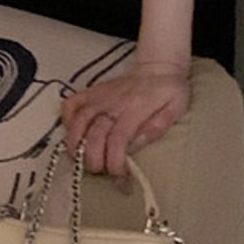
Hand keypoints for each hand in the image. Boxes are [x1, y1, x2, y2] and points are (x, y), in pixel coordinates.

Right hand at [60, 60, 190, 179]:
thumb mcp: (177, 106)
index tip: (120, 178)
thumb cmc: (169, 90)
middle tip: (100, 171)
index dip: (114, 162)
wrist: (159, 65)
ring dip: (75, 144)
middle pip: (94, 134)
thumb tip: (137, 144)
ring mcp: (100, 96)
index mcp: (136, 107)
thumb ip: (159, 125)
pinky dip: (66, 119)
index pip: (118, 139)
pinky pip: (72, 103)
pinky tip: (73, 133)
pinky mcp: (93, 91)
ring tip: (79, 160)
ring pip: (78, 120)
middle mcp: (114, 102)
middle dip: (93, 159)